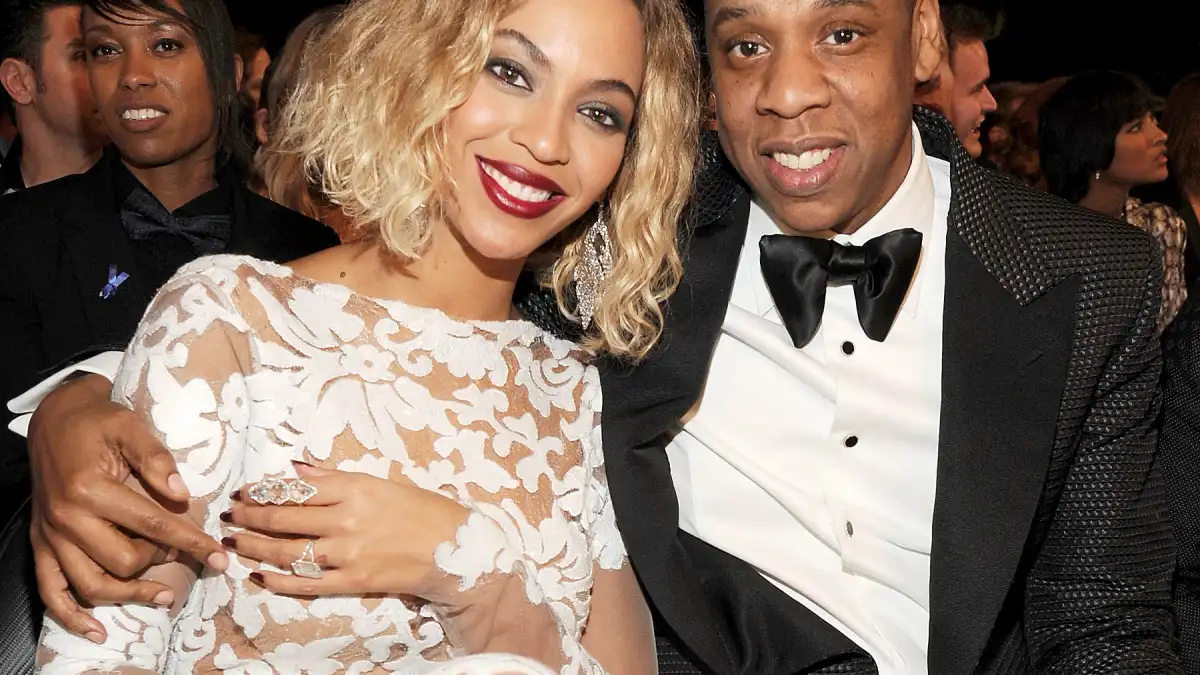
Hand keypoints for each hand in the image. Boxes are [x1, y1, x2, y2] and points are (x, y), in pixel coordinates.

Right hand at [28, 374, 227, 639]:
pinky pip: (50, 590)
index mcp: (91, 490)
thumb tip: (181, 495)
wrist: (54, 418)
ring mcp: (51, 536)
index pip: (154, 526)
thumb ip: (156, 458)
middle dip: (160, 559)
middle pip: (124, 561)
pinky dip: (71, 615)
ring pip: (92, 584)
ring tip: (163, 595)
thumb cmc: (97, 421)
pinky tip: (96, 629)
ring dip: (129, 595)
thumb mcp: (130, 426)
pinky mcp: (40, 544)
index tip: (219, 557)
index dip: (192, 542)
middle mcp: (67, 519)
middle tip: (181, 548)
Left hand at [223, 463, 467, 598]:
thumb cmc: (421, 510)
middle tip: (229, 515)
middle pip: (284, 519)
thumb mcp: (380, 483)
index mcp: (354, 489)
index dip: (262, 491)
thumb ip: (335, 478)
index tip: (244, 492)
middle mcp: (347, 520)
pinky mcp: (353, 582)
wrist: (455, 548)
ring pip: (288, 552)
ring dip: (255, 547)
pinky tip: (260, 576)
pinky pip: (307, 583)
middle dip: (250, 517)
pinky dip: (279, 581)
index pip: (295, 490)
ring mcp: (348, 554)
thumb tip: (296, 471)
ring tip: (234, 542)